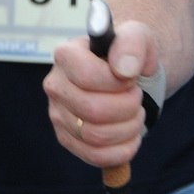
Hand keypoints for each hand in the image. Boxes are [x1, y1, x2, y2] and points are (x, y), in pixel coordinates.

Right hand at [44, 21, 155, 168]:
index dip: (118, 82)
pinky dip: (122, 150)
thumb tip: (124, 70)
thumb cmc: (129, 54)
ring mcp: (58, 115)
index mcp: (66, 55)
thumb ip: (132, 44)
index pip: (87, 76)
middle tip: (137, 96)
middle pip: (92, 110)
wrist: (127, 74)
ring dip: (128, 128)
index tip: (132, 76)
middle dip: (127, 107)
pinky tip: (131, 136)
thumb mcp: (138, 37)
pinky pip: (95, 156)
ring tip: (136, 114)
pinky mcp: (67, 138)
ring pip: (95, 136)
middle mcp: (55, 85)